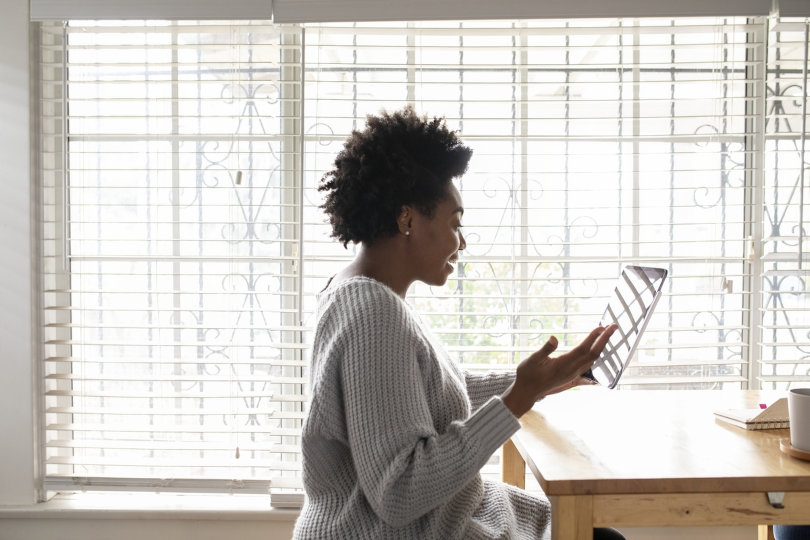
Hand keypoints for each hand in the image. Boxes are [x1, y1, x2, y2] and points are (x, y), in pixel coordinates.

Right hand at [501, 324, 617, 417]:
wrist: (527, 392)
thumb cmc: (528, 374)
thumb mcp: (532, 359)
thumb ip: (545, 349)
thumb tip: (554, 339)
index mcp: (563, 365)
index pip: (583, 349)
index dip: (594, 338)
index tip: (602, 326)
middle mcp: (572, 370)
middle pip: (593, 355)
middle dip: (605, 340)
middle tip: (613, 326)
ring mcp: (573, 374)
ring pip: (592, 360)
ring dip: (601, 346)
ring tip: (606, 335)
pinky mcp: (572, 377)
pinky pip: (588, 366)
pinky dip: (595, 356)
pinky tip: (598, 353)